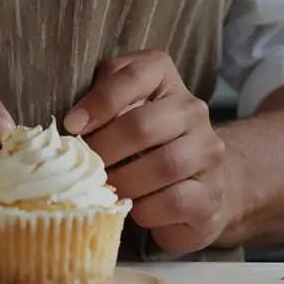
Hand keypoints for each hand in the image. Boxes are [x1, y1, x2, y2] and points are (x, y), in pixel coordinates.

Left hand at [65, 51, 242, 256]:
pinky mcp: (211, 193)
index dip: (100, 100)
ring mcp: (208, 152)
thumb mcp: (118, 112)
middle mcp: (193, 110)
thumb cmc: (141, 144)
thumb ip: (99, 103)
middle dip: (105, 149)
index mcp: (166, 80)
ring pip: (163, 165)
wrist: (194, 184)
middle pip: (143, 125)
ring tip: (106, 189)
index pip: (136, 74)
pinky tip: (133, 208)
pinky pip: (174, 201)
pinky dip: (145, 209)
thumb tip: (73, 124)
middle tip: (85, 167)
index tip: (72, 125)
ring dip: (124, 181)